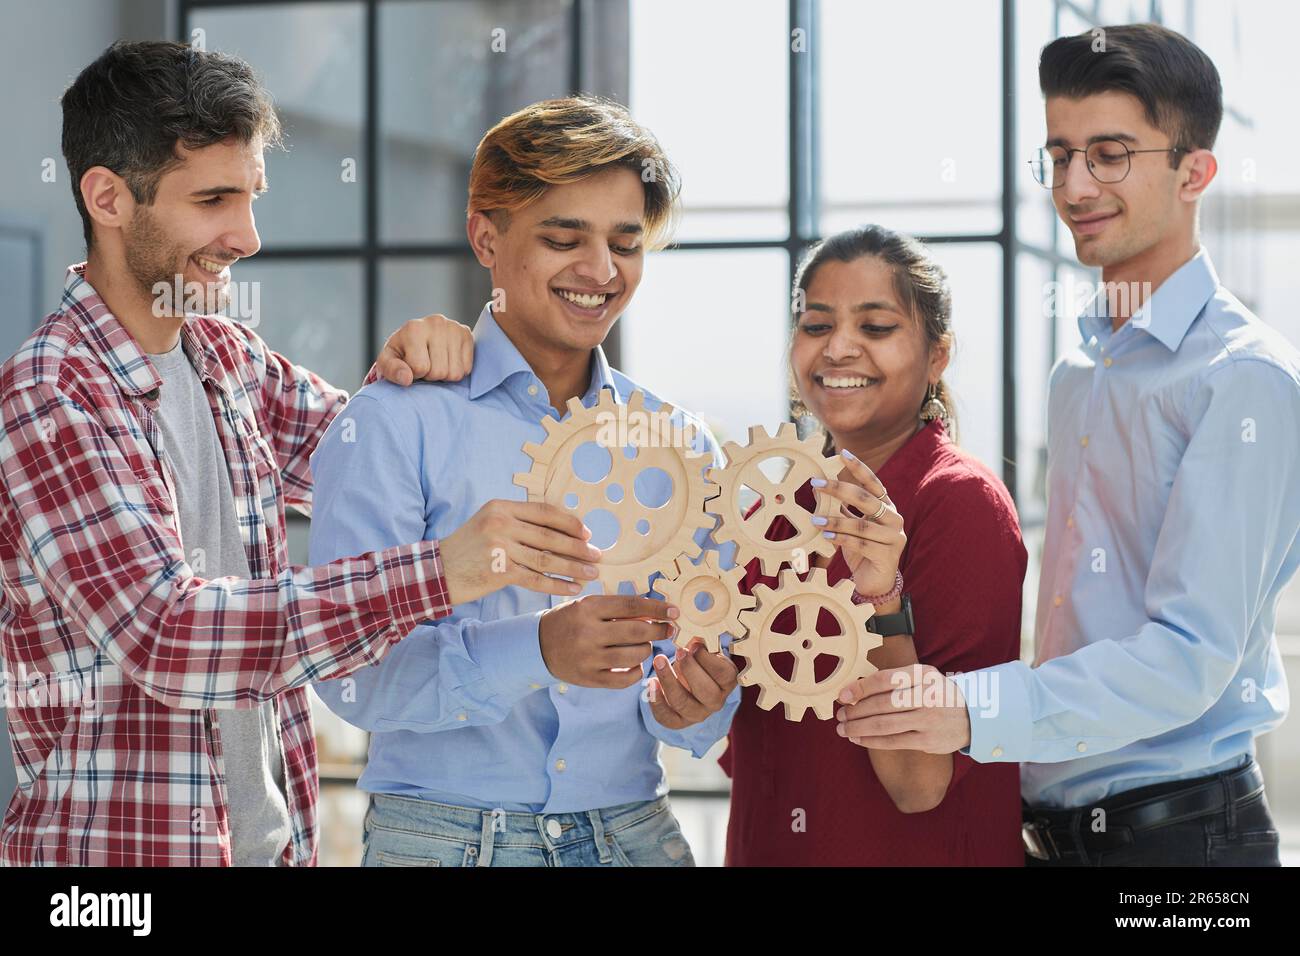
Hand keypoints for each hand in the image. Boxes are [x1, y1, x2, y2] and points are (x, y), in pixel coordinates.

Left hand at [375, 313, 473, 385]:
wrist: (417, 337)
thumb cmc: (401, 352)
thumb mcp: (387, 361)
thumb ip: (391, 370)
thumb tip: (406, 379)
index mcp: (413, 328)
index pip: (420, 367)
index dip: (415, 374)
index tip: (411, 366)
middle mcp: (436, 323)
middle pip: (439, 371)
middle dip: (430, 375)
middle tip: (425, 365)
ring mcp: (454, 327)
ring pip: (455, 373)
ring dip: (444, 375)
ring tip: (436, 362)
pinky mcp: (466, 334)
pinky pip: (466, 369)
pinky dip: (457, 370)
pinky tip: (448, 360)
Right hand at [438, 499, 601, 604]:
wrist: (436, 571)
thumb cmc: (467, 549)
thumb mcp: (488, 523)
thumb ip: (518, 522)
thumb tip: (560, 531)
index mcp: (501, 507)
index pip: (544, 511)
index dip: (569, 522)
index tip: (587, 533)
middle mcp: (501, 523)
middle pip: (550, 535)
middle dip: (578, 547)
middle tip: (597, 555)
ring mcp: (500, 547)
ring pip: (547, 558)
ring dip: (573, 567)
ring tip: (592, 573)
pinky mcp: (499, 571)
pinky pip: (536, 578)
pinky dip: (557, 584)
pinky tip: (573, 588)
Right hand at [539, 595, 678, 688]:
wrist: (538, 645)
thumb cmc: (570, 620)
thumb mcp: (587, 605)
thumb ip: (617, 608)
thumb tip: (655, 612)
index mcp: (588, 608)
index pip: (631, 606)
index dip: (657, 609)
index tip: (674, 611)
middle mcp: (588, 633)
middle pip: (637, 632)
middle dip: (659, 631)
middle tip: (668, 630)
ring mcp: (589, 658)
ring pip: (634, 657)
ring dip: (647, 651)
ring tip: (645, 646)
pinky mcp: (589, 678)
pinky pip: (624, 679)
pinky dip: (636, 672)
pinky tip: (635, 665)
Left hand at [647, 638, 738, 729]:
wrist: (687, 679)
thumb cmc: (697, 660)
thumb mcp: (703, 650)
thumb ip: (700, 644)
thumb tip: (692, 634)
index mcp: (726, 682)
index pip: (723, 674)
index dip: (708, 659)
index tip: (694, 645)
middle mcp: (716, 701)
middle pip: (705, 691)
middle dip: (690, 669)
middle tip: (678, 652)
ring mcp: (698, 714)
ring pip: (683, 703)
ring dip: (668, 680)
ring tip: (659, 660)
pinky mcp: (679, 721)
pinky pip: (667, 718)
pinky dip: (656, 701)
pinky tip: (652, 682)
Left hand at [812, 450, 905, 597]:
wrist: (875, 584)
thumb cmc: (862, 552)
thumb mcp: (851, 527)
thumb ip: (842, 510)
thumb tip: (820, 490)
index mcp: (887, 508)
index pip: (874, 483)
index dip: (859, 468)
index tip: (843, 453)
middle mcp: (894, 519)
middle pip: (866, 499)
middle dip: (840, 489)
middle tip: (816, 484)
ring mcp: (894, 538)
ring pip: (862, 525)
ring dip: (835, 521)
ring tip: (815, 519)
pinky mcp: (887, 556)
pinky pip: (861, 544)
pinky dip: (841, 539)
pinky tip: (825, 536)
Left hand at [834, 663, 970, 753]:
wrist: (972, 716)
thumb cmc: (936, 693)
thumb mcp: (922, 677)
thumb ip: (894, 680)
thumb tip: (854, 690)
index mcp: (923, 675)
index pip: (885, 679)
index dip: (860, 687)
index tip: (843, 695)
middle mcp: (927, 695)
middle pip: (882, 704)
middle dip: (856, 710)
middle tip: (840, 715)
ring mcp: (928, 719)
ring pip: (885, 725)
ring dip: (859, 727)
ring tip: (843, 729)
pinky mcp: (928, 740)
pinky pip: (893, 741)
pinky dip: (871, 741)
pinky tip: (858, 739)